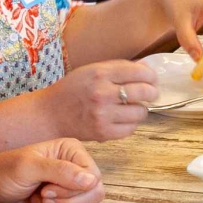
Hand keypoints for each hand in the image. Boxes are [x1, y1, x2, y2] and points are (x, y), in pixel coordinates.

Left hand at [0, 137, 104, 202]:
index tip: (47, 189)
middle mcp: (75, 167)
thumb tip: (91, 180)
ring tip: (40, 200)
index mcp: (71, 150)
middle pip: (95, 192)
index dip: (74, 188)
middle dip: (68, 200)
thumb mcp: (28, 167)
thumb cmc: (2, 173)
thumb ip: (60, 171)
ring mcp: (71, 187)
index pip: (93, 174)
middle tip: (43, 195)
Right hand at [38, 60, 156, 141]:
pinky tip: (122, 118)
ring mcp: (103, 115)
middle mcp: (102, 94)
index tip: (152, 79)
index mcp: (100, 74)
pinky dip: (130, 124)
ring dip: (140, 109)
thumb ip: (118, 69)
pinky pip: (131, 129)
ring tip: (132, 107)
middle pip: (144, 92)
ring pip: (140, 112)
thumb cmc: (72, 89)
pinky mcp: (103, 133)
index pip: (138, 72)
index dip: (151, 76)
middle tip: (150, 93)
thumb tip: (147, 70)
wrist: (50, 114)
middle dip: (152, 92)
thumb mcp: (92, 70)